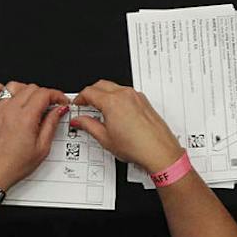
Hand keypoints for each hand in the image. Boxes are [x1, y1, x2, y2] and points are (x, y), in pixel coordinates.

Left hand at [0, 82, 68, 189]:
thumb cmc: (15, 165)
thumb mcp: (42, 148)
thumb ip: (51, 124)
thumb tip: (59, 110)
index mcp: (26, 118)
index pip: (44, 94)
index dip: (57, 95)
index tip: (61, 102)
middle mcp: (11, 110)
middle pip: (31, 88)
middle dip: (45, 94)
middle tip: (50, 106)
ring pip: (14, 86)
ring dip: (26, 90)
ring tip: (32, 102)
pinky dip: (0, 89)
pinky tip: (8, 95)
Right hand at [70, 80, 184, 175]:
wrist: (159, 152)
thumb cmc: (137, 146)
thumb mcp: (105, 138)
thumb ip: (88, 125)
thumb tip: (79, 120)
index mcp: (112, 101)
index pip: (89, 92)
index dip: (79, 98)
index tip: (77, 104)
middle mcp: (125, 95)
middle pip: (100, 85)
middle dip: (90, 93)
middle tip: (86, 105)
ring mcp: (136, 97)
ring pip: (114, 87)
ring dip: (104, 94)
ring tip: (100, 110)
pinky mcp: (144, 101)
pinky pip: (126, 93)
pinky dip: (117, 97)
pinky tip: (116, 112)